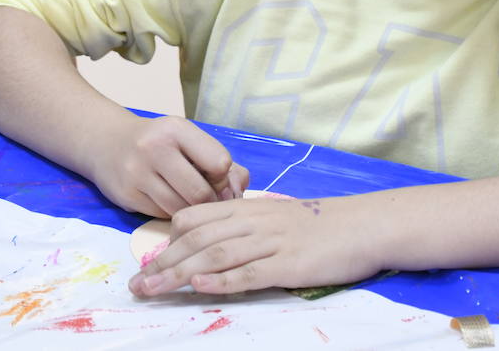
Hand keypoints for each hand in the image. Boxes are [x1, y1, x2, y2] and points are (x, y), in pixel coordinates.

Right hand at [85, 115, 249, 218]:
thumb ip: (222, 161)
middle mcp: (154, 148)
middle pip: (201, 193)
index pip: (219, 162)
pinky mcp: (126, 196)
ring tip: (190, 201)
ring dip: (192, 212)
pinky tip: (168, 202)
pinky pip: (161, 216)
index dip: (223, 177)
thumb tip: (240, 190)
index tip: (215, 178)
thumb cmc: (158, 142)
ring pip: (181, 210)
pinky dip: (171, 214)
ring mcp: (137, 174)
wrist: (107, 142)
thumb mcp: (188, 139)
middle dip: (210, 201)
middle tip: (208, 200)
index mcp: (176, 129)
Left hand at [128, 194, 382, 295]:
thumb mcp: (276, 217)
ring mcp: (269, 243)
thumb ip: (246, 226)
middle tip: (136, 284)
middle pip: (196, 240)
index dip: (168, 238)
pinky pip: (248, 273)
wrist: (362, 226)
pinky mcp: (287, 265)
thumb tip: (216, 244)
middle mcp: (252, 222)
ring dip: (178, 275)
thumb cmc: (320, 225)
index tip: (149, 260)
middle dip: (162, 263)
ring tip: (153, 290)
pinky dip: (221, 281)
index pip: (195, 217)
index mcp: (247, 209)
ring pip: (213, 256)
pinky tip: (199, 288)